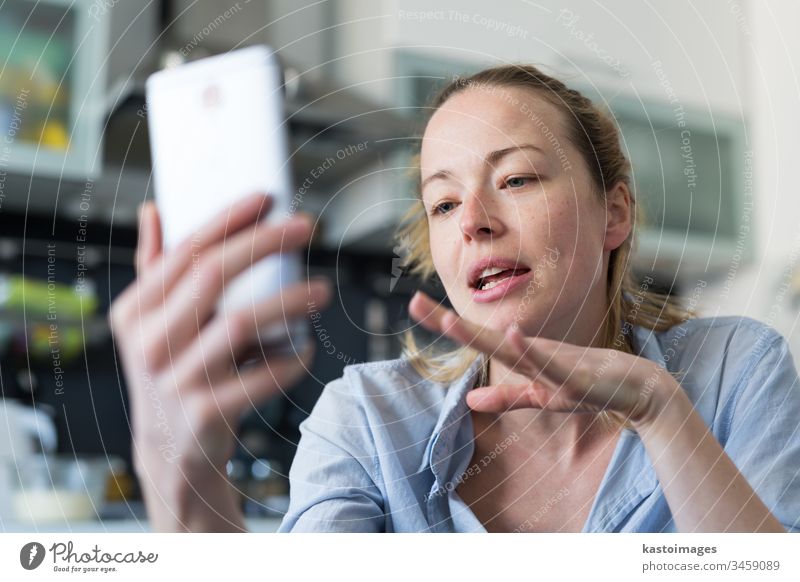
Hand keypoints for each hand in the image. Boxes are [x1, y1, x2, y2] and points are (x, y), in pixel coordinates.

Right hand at [109, 194, 329, 528]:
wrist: (172, 451)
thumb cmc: (171, 373)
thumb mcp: (151, 323)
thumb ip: (153, 267)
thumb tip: (153, 209)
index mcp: (134, 311)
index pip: (183, 252)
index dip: (227, 220)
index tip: (265, 198)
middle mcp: (148, 343)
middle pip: (212, 276)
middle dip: (264, 243)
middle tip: (305, 227)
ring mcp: (176, 380)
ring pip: (240, 323)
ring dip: (288, 301)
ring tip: (320, 290)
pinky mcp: (206, 413)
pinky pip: (262, 376)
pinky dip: (291, 359)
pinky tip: (304, 348)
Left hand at [408, 292, 676, 428]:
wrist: (638, 388)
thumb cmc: (590, 385)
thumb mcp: (541, 397)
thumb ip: (507, 398)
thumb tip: (469, 401)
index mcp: (522, 355)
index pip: (475, 339)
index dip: (445, 323)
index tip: (416, 304)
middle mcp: (531, 351)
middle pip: (480, 336)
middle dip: (445, 321)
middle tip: (412, 301)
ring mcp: (551, 362)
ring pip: (508, 347)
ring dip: (479, 335)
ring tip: (446, 322)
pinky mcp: (572, 376)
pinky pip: (547, 362)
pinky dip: (529, 349)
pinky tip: (512, 334)